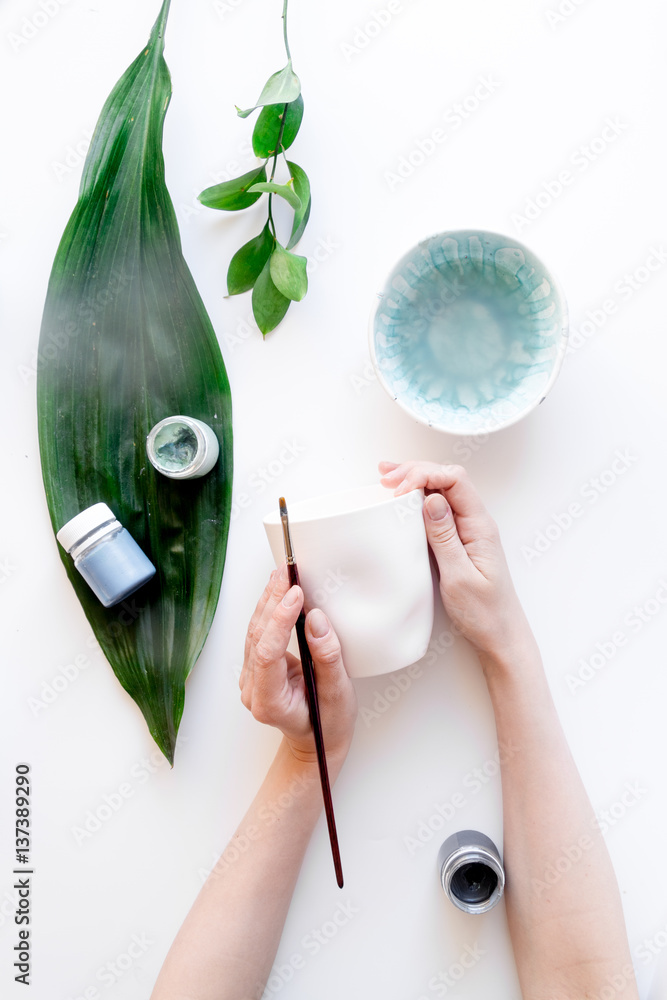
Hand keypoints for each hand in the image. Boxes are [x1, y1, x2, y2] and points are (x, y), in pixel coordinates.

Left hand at [240, 564, 357, 765]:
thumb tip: (316, 619)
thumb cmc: (327, 724)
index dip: (280, 619)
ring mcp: (250, 679)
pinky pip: (258, 635)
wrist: (316, 743)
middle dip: (273, 601)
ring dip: (268, 601)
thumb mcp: (338, 694)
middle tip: (288, 572)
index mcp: (269, 701)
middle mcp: (252, 690)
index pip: (268, 651)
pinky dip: (269, 611)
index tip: (296, 594)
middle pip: (257, 637)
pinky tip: (278, 593)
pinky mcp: (256, 668)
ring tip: (283, 574)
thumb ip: (327, 657)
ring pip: (255, 632)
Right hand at [379, 460, 534, 660]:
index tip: (399, 487)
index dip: (425, 474)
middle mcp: (475, 522)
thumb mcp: (459, 577)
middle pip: (447, 478)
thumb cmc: (485, 612)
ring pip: (442, 492)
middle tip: (385, 477)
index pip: (455, 480)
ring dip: (415, 481)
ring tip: (387, 479)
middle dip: (416, 471)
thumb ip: (445, 537)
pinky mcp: (459, 541)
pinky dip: (418, 500)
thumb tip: (432, 499)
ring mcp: (467, 530)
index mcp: (480, 526)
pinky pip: (439, 510)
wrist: (501, 636)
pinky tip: (402, 500)